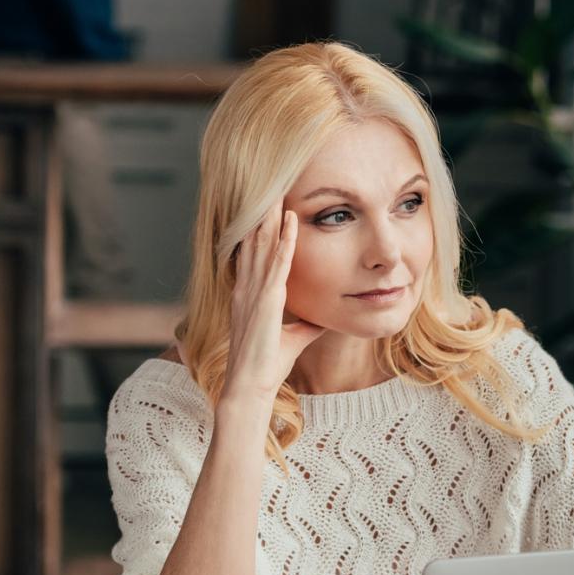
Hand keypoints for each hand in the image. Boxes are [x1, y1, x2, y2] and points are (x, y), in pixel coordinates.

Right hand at [222, 207, 325, 401]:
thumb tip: (326, 318)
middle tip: (270, 188)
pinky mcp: (266, 302)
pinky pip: (277, 265)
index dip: (261, 231)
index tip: (270, 209)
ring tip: (278, 193)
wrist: (251, 386)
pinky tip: (290, 223)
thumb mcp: (294, 338)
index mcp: (249, 296)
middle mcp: (247, 289)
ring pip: (263, 247)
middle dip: (263, 216)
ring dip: (272, 220)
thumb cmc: (268, 365)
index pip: (255, 255)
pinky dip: (284, 242)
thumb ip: (308, 324)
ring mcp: (253, 294)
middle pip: (255, 244)